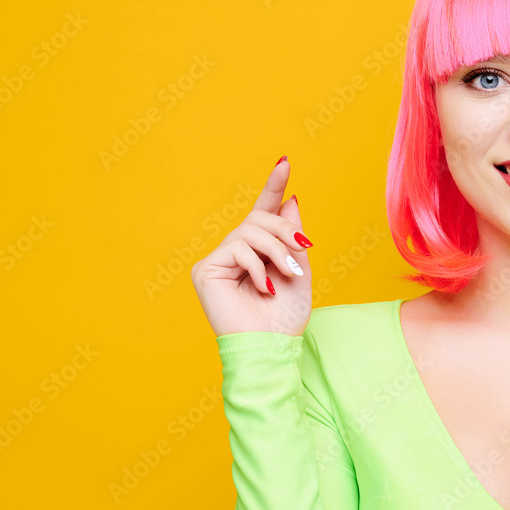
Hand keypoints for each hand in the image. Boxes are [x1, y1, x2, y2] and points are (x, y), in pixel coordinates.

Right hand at [191, 157, 312, 336]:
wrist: (272, 347)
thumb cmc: (285, 317)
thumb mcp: (299, 270)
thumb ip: (292, 236)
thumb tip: (290, 200)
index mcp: (258, 252)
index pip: (263, 212)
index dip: (273, 187)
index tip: (285, 162)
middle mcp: (234, 253)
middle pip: (259, 218)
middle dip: (286, 230)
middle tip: (304, 248)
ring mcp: (218, 261)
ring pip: (249, 230)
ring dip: (277, 249)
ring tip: (288, 273)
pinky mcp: (205, 271)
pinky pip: (236, 248)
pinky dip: (257, 266)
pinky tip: (264, 287)